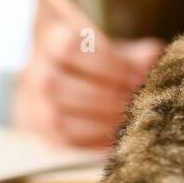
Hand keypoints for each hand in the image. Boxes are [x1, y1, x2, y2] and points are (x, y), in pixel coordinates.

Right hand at [11, 18, 163, 150]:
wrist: (65, 77)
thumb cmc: (95, 60)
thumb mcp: (113, 49)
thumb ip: (132, 54)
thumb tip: (152, 58)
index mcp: (51, 39)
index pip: (69, 48)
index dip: (107, 63)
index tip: (137, 74)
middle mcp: (33, 71)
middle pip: (58, 86)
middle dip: (105, 97)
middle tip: (136, 102)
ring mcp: (31, 104)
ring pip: (57, 118)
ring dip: (99, 123)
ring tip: (129, 121)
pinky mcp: (40, 132)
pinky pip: (62, 143)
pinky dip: (94, 143)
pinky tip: (118, 138)